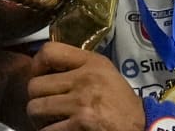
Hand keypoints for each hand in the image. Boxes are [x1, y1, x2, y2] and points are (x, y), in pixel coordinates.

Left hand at [26, 42, 143, 130]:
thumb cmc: (120, 104)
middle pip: (35, 85)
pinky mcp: (80, 124)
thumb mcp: (105, 74)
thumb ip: (77, 66)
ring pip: (35, 109)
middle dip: (36, 99)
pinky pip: (46, 130)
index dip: (36, 65)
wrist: (140, 128)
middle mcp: (85, 79)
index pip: (48, 51)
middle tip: (46, 107)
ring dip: (39, 119)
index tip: (39, 77)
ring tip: (51, 121)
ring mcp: (81, 103)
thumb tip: (40, 68)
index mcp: (92, 62)